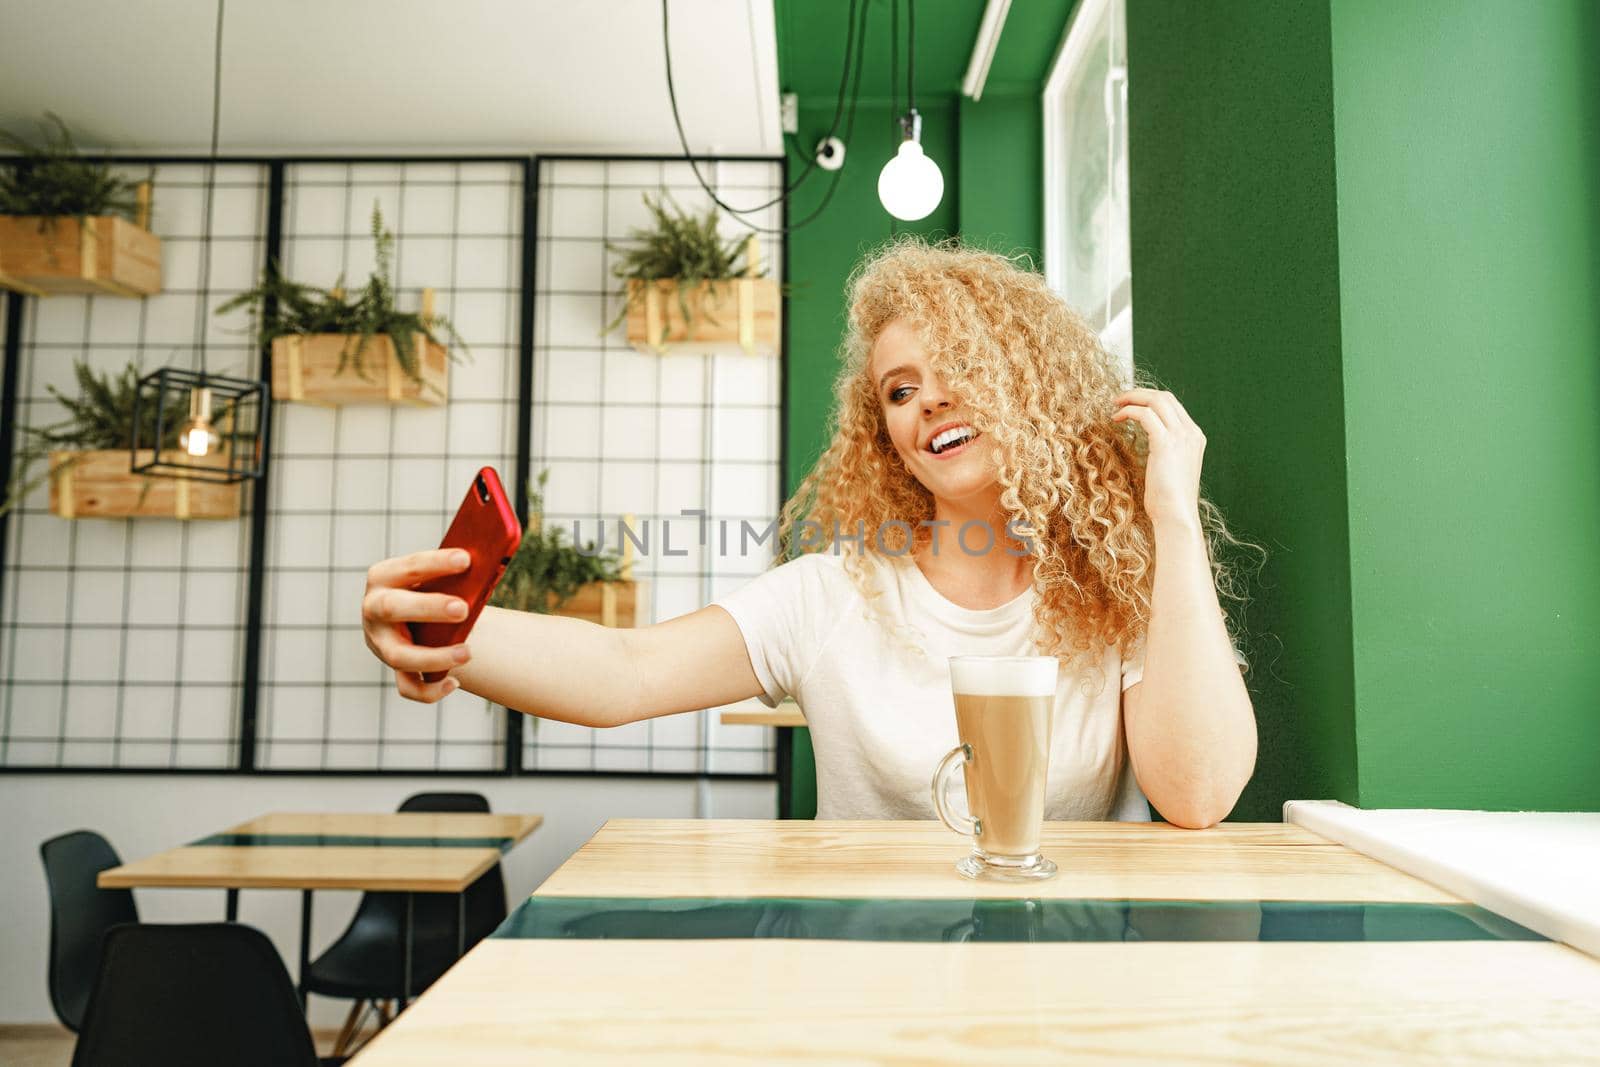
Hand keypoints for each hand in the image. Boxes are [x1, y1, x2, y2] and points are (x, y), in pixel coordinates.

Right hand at [362, 548, 473, 702]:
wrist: (413, 617)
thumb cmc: (429, 588)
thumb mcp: (434, 576)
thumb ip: (452, 573)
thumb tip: (489, 565)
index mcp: (383, 578)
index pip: (406, 568)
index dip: (435, 563)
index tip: (466, 560)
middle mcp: (374, 610)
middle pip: (392, 608)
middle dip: (428, 608)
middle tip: (463, 609)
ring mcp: (380, 643)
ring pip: (398, 656)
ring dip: (433, 657)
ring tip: (467, 653)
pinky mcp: (394, 668)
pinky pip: (407, 687)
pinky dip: (430, 690)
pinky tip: (454, 682)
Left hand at [1111, 388, 1204, 530]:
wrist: (1176, 514)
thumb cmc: (1169, 499)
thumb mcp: (1173, 469)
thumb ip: (1167, 453)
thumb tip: (1153, 448)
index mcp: (1194, 437)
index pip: (1173, 405)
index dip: (1150, 399)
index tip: (1132, 404)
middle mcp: (1191, 432)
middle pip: (1166, 397)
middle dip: (1141, 393)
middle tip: (1119, 399)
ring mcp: (1181, 436)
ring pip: (1156, 400)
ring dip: (1133, 398)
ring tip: (1115, 405)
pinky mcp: (1166, 443)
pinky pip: (1145, 414)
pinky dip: (1129, 411)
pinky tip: (1116, 418)